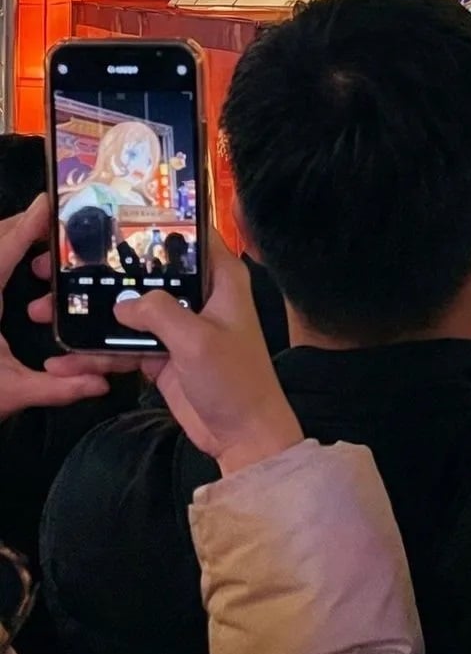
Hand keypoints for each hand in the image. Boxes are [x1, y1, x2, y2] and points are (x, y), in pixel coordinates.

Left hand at [0, 195, 108, 419]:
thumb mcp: (11, 393)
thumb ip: (58, 387)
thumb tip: (104, 383)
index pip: (3, 252)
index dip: (27, 224)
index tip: (49, 201)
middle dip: (23, 223)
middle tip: (59, 217)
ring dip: (10, 237)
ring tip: (44, 235)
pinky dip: (2, 254)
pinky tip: (18, 262)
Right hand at [48, 237, 301, 475]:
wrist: (242, 435)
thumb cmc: (233, 379)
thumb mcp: (197, 339)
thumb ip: (159, 312)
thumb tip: (121, 303)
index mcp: (220, 278)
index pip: (191, 235)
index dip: (157, 222)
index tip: (112, 218)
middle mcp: (199, 295)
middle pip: (149, 274)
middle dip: (107, 276)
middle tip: (60, 274)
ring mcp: (178, 326)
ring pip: (129, 312)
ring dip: (93, 319)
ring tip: (44, 317)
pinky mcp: (162, 355)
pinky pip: (124, 347)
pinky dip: (98, 355)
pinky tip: (66, 361)